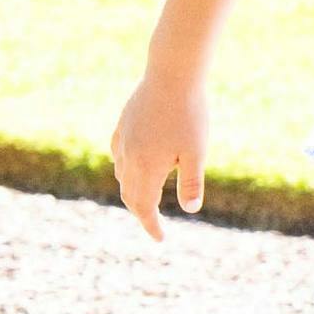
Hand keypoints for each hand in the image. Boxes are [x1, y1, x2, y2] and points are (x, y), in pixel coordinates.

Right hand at [109, 65, 206, 238]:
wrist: (172, 74)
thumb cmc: (189, 113)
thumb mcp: (196, 152)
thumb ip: (191, 183)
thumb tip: (190, 210)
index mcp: (146, 167)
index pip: (144, 207)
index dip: (151, 225)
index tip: (160, 239)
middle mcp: (129, 156)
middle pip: (129, 194)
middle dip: (140, 212)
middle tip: (153, 224)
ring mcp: (124, 138)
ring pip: (122, 174)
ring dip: (131, 191)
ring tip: (145, 199)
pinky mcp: (124, 123)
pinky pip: (118, 153)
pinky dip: (124, 168)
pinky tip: (132, 166)